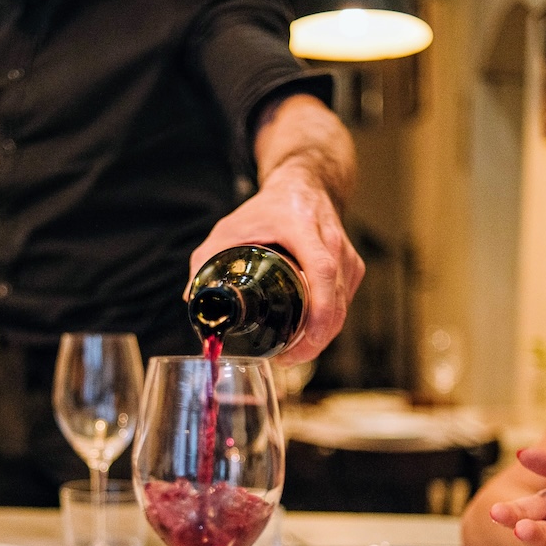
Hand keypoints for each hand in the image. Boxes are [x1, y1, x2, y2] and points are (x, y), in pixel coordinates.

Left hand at [186, 163, 363, 364]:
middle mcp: (332, 241)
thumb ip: (206, 259)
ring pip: (343, 306)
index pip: (322, 271)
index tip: (304, 340)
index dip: (319, 310)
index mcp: (304, 228)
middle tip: (289, 359)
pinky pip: (345, 302)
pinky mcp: (353, 267)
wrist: (303, 186)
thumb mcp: (229, 227)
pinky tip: (308, 336)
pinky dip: (329, 323)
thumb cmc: (266, 209)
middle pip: (337, 299)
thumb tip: (192, 299)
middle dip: (318, 338)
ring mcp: (347, 255)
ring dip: (322, 336)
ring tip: (293, 354)